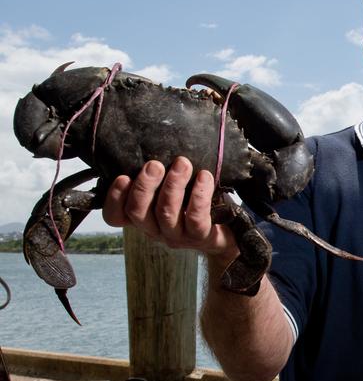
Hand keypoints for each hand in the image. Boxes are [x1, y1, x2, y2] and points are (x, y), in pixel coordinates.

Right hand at [102, 156, 236, 257]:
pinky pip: (196, 217)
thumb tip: (150, 143)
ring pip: (166, 213)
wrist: (229, 230)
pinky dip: (199, 195)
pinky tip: (205, 177)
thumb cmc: (195, 202)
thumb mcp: (173, 188)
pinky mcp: (200, 237)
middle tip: (154, 164)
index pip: (115, 216)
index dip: (114, 198)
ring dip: (173, 185)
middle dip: (144, 185)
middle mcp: (155, 230)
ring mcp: (177, 236)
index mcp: (143, 217)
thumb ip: (158, 176)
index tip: (122, 176)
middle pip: (138, 212)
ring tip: (182, 164)